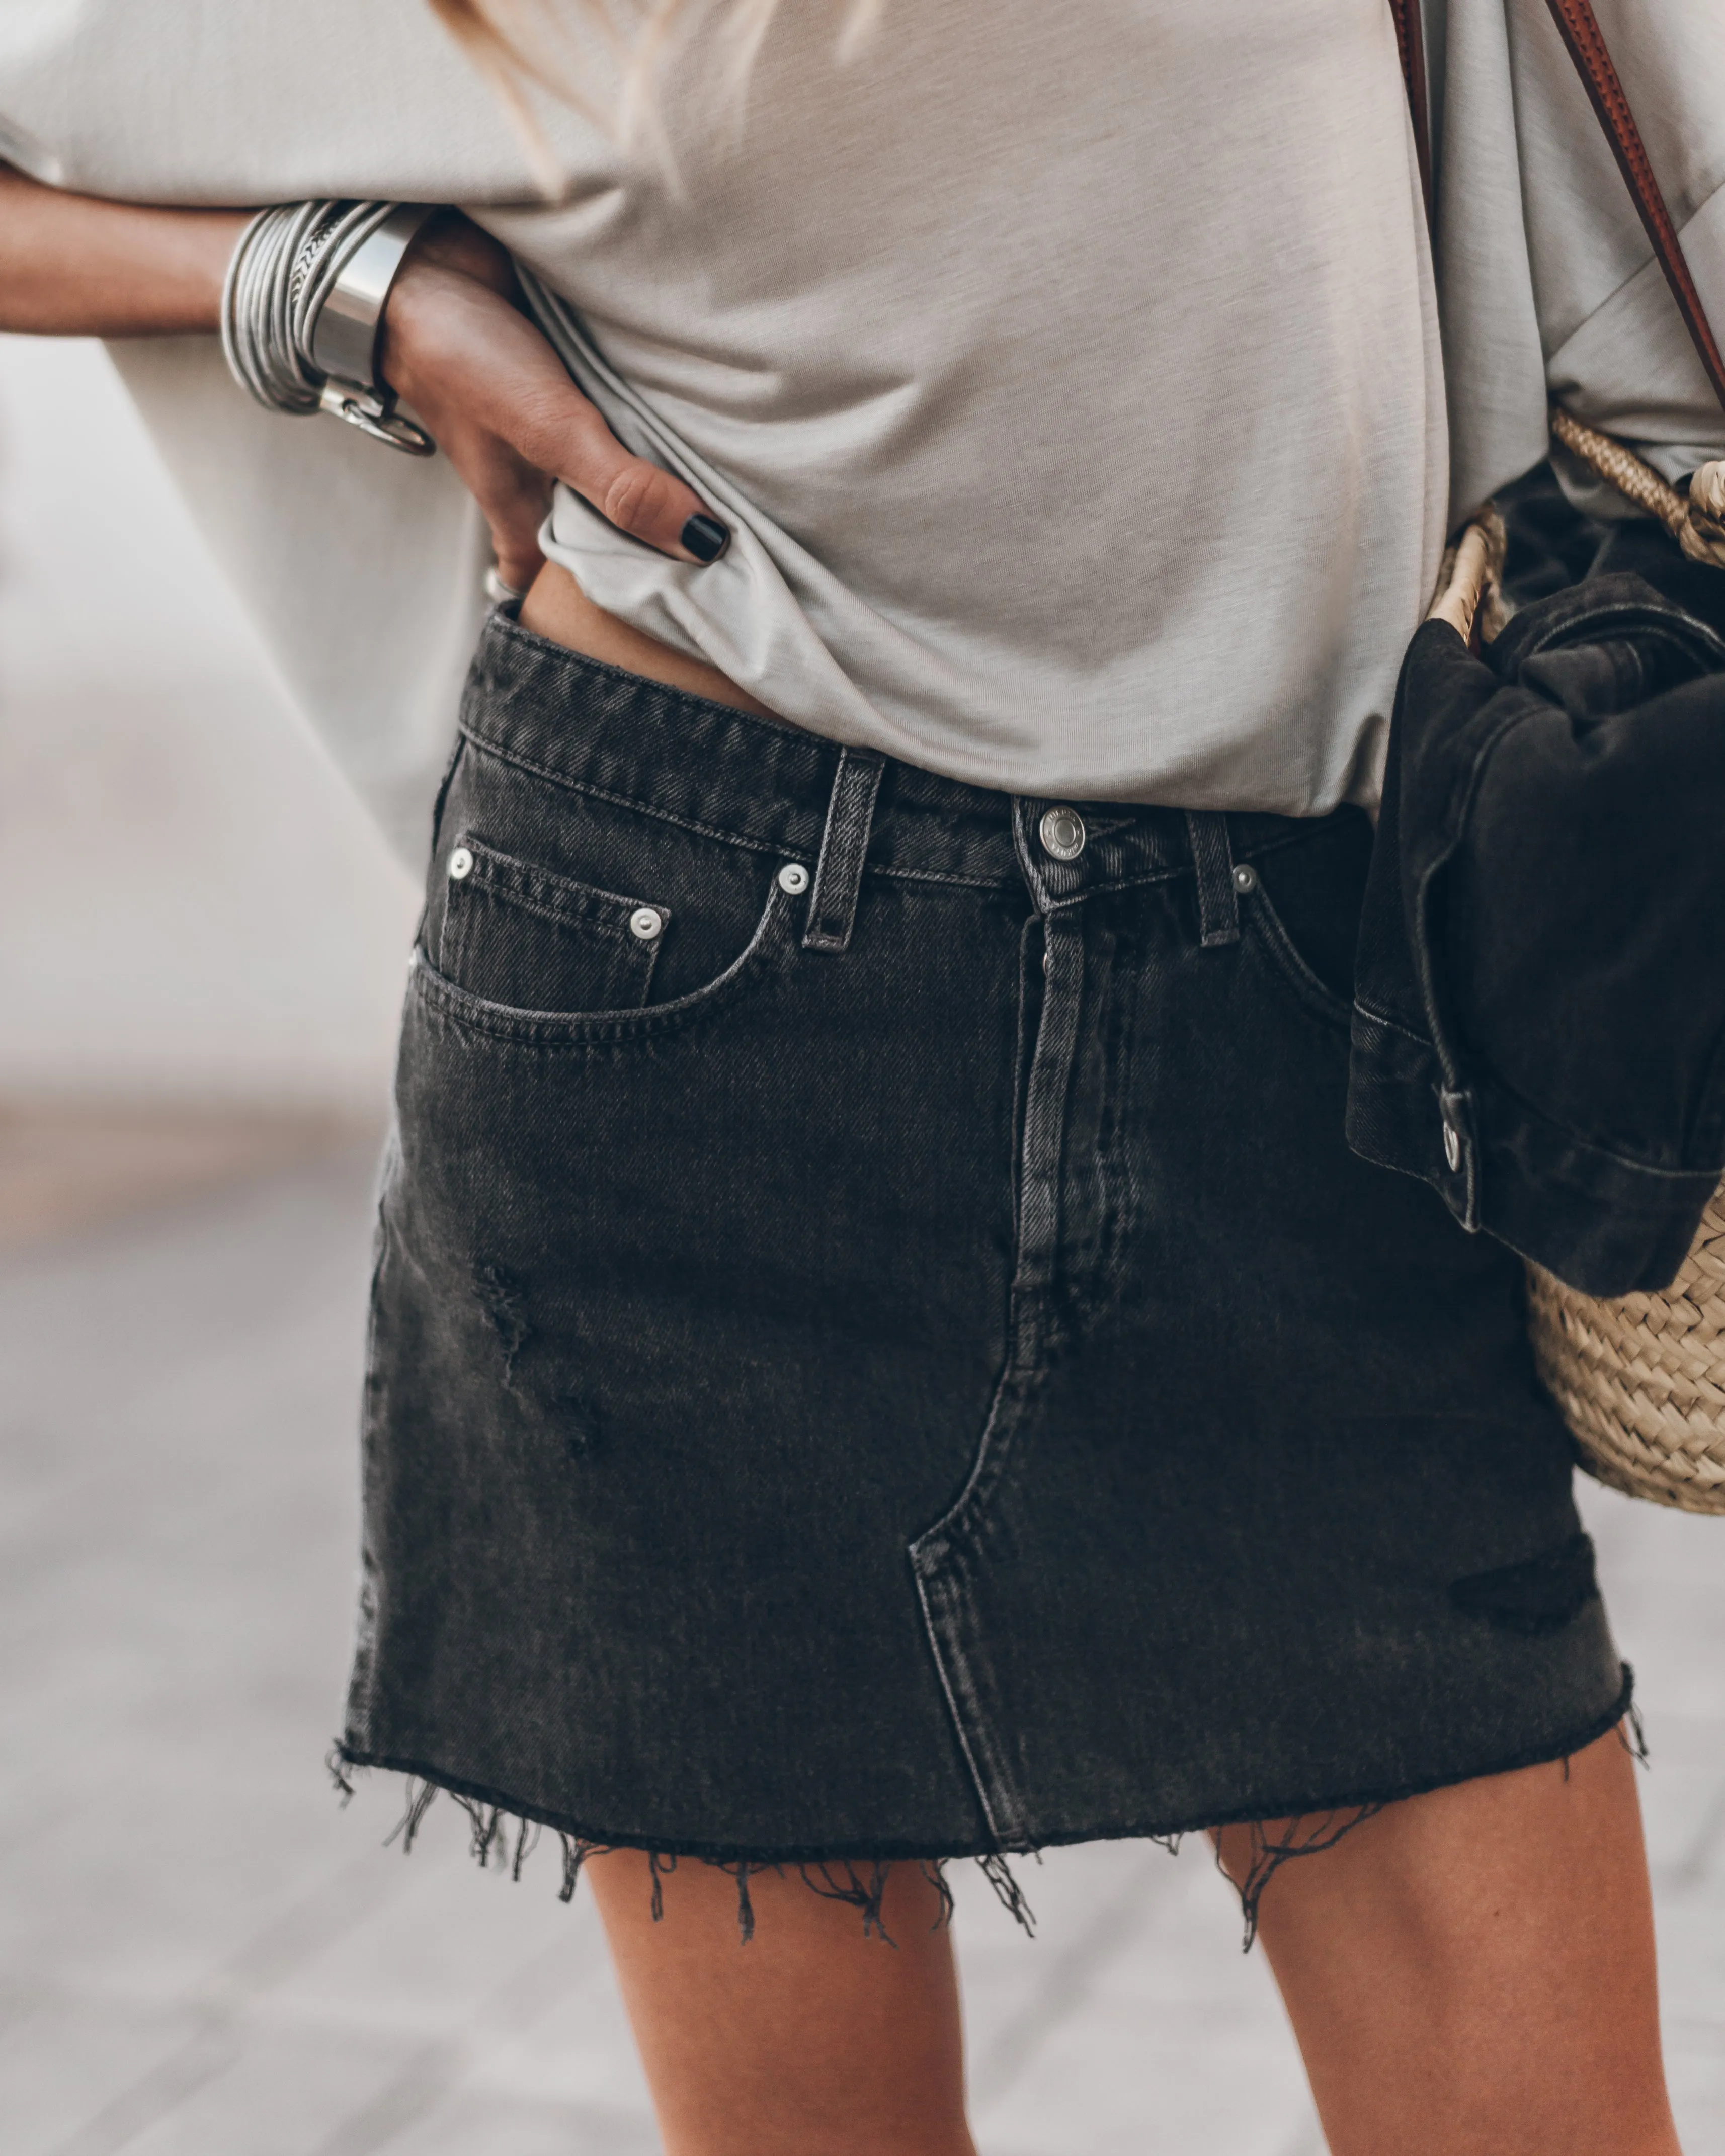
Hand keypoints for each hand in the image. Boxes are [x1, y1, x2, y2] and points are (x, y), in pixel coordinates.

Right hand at [377, 213, 726, 592]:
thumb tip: (704, 545)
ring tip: (745, 501)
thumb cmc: (467, 360)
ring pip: (617, 473)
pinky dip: (658, 418)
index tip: (664, 623)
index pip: (555, 586)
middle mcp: (541, 479)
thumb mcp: (552, 436)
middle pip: (600, 532)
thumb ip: (621, 490)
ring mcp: (556, 432)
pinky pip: (623, 414)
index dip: (595, 611)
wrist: (424, 258)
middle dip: (655, 546)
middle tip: (732, 564)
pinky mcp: (573, 380)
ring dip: (667, 480)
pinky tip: (711, 423)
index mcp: (523, 512)